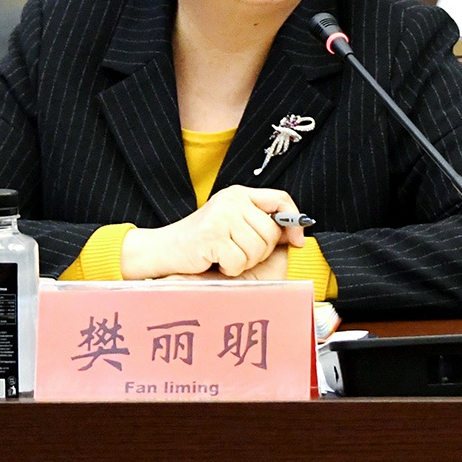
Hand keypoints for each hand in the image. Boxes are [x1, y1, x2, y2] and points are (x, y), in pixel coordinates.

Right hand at [121, 185, 305, 278]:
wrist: (165, 249)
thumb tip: (295, 235)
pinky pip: (239, 260)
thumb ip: (259, 224)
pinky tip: (216, 262)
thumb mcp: (233, 224)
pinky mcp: (212, 234)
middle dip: (260, 252)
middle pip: (271, 232)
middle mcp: (232, 200)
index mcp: (239, 194)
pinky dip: (230, 268)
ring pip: (257, 248)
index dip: (293, 220)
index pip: (280, 198)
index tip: (297, 240)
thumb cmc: (202, 242)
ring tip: (225, 256)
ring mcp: (222, 216)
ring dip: (243, 262)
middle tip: (239, 254)